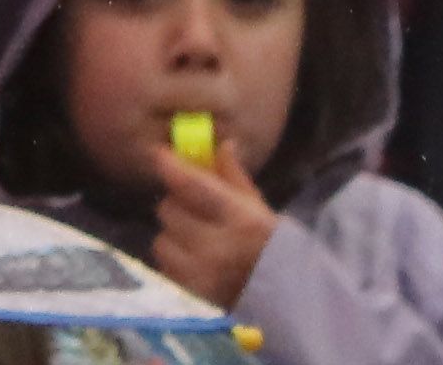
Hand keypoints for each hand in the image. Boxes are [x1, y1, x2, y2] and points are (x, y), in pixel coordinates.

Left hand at [147, 139, 279, 310]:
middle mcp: (217, 247)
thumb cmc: (271, 246)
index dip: (172, 167)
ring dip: (173, 232)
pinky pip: (163, 262)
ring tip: (194, 237)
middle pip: (169, 208)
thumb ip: (234, 176)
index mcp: (240, 220)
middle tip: (193, 207)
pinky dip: (174, 255)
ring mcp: (200, 273)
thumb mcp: (258, 208)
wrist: (283, 298)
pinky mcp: (189, 292)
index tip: (159, 154)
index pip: (193, 186)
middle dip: (177, 203)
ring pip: (161, 237)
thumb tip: (221, 144)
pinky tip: (193, 257)